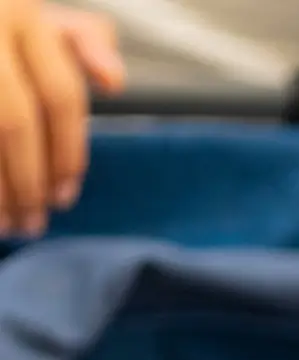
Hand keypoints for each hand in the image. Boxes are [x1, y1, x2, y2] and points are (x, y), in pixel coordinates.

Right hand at [0, 0, 120, 235]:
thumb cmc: (2, 31)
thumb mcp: (43, 24)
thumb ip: (84, 44)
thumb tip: (114, 84)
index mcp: (23, 15)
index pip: (60, 96)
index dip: (67, 154)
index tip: (66, 197)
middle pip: (13, 122)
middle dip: (28, 181)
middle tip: (35, 223)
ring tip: (6, 226)